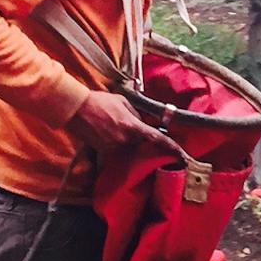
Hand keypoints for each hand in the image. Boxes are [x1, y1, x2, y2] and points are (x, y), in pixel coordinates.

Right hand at [67, 90, 186, 160]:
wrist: (76, 109)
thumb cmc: (100, 102)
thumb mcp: (123, 102)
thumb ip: (136, 114)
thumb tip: (142, 122)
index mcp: (133, 127)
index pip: (158, 140)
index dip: (173, 149)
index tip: (183, 158)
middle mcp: (125, 141)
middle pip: (142, 145)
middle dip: (142, 141)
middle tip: (134, 131)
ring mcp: (113, 147)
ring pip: (128, 147)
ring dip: (127, 140)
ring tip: (113, 125)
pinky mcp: (103, 151)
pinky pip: (115, 148)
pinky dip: (115, 141)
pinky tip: (106, 131)